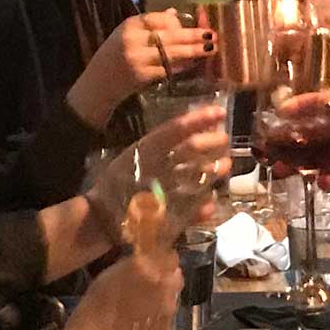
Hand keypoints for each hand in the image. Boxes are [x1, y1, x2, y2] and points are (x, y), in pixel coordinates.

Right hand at [45, 254, 183, 329]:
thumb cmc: (91, 312)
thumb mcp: (106, 279)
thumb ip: (131, 266)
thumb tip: (147, 258)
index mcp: (153, 273)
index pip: (170, 257)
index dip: (160, 258)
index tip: (151, 260)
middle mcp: (167, 293)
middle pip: (174, 278)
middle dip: (162, 278)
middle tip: (143, 282)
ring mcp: (168, 316)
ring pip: (171, 299)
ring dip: (160, 298)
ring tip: (138, 305)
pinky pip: (164, 320)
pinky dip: (156, 319)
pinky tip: (139, 325)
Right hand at [66, 11, 214, 128]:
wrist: (97, 85)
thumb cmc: (114, 58)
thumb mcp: (126, 36)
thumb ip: (149, 25)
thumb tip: (175, 14)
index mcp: (129, 25)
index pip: (159, 18)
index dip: (179, 22)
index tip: (196, 23)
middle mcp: (132, 40)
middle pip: (170, 35)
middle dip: (194, 36)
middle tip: (212, 36)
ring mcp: (137, 59)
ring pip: (172, 53)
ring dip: (193, 52)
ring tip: (209, 50)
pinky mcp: (142, 76)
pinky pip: (168, 69)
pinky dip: (182, 67)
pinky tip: (193, 64)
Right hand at [85, 105, 231, 238]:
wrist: (104, 218)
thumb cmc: (118, 183)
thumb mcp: (132, 157)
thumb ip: (158, 145)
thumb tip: (190, 132)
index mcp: (144, 150)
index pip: (175, 129)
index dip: (199, 119)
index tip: (219, 112)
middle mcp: (156, 167)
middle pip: (192, 149)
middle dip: (213, 141)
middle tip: (224, 139)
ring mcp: (165, 190)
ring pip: (199, 174)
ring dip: (215, 168)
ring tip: (225, 164)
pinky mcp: (171, 214)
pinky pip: (196, 204)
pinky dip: (206, 199)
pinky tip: (212, 197)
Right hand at [275, 92, 329, 202]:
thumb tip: (320, 100)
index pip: (316, 107)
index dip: (298, 109)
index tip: (278, 112)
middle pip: (307, 134)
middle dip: (286, 139)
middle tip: (265, 145)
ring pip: (311, 156)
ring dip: (294, 161)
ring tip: (279, 168)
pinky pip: (325, 177)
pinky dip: (320, 179)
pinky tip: (321, 182)